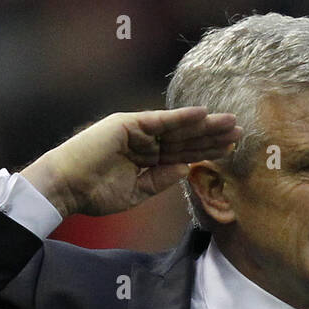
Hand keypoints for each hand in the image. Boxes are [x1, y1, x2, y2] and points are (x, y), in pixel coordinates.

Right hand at [20, 107, 241, 217]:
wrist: (67, 188)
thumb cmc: (96, 193)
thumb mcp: (138, 192)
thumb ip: (162, 180)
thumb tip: (187, 168)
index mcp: (148, 159)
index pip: (184, 153)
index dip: (207, 151)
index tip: (231, 149)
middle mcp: (146, 141)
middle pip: (186, 139)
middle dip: (213, 136)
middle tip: (241, 132)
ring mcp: (138, 131)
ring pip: (178, 128)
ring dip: (204, 125)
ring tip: (230, 122)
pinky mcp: (129, 124)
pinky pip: (160, 120)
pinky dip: (181, 117)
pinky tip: (203, 114)